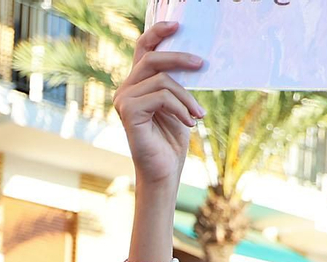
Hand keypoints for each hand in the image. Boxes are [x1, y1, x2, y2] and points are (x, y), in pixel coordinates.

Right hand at [114, 22, 204, 186]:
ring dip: (186, 96)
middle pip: (152, 59)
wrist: (164, 172)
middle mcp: (125, 90)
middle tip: (202, 64)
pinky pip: (161, 96)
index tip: (177, 26)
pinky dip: (180, 108)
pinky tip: (189, 122)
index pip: (143, 49)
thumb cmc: (171, 140)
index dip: (157, 33)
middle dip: (180, 58)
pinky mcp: (128, 112)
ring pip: (161, 79)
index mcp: (136, 85)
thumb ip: (175, 82)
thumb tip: (193, 58)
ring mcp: (124, 100)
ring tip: (198, 114)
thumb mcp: (178, 104)